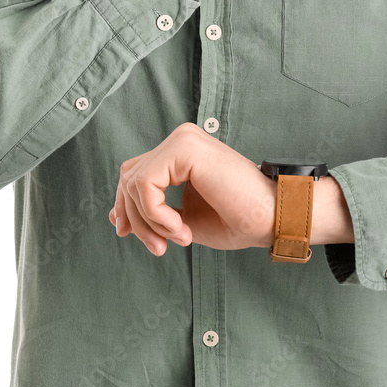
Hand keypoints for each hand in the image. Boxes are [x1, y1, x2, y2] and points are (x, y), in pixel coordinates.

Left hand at [108, 122, 275, 254]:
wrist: (272, 218)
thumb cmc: (237, 219)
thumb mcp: (183, 218)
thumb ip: (153, 212)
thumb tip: (115, 217)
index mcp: (181, 151)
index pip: (135, 172)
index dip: (126, 206)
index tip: (135, 236)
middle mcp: (181, 138)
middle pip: (128, 177)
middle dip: (135, 219)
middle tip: (159, 248)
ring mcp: (183, 139)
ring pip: (133, 183)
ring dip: (149, 222)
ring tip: (180, 238)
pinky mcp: (185, 148)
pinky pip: (146, 186)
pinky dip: (156, 215)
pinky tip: (182, 229)